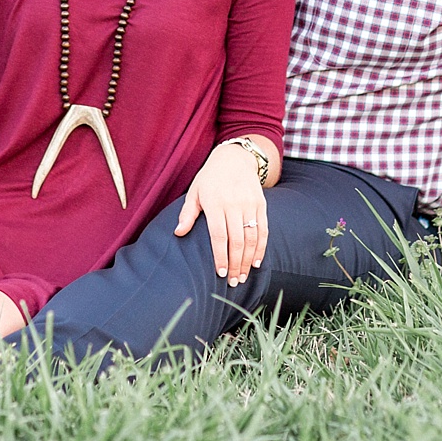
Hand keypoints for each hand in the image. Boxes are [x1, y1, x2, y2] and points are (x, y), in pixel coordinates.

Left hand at [174, 141, 268, 286]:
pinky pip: (263, 229)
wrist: (235, 157)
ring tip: (244, 276)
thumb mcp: (195, 191)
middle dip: (236, 264)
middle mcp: (234, 204)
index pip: (219, 235)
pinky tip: (256, 261)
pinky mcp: (261, 204)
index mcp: (215, 202)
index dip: (221, 256)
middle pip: (237, 240)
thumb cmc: (210, 178)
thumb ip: (188, 213)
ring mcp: (250, 204)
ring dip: (249, 260)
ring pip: (252, 237)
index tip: (221, 273)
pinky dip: (261, 247)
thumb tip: (178, 233)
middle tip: (234, 282)